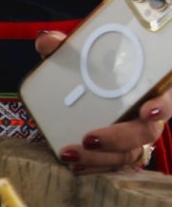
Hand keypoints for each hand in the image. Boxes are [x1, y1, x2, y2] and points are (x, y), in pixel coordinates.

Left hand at [34, 31, 167, 171]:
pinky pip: (113, 165)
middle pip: (145, 132)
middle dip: (118, 138)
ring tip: (70, 153)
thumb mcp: (82, 56)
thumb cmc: (95, 69)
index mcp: (148, 87)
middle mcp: (147, 115)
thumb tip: (46, 40)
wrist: (90, 87)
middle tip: (88, 138)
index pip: (165, 97)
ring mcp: (136, 137)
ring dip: (100, 158)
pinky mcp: (121, 151)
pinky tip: (74, 165)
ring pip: (128, 154)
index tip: (146, 110)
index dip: (161, 106)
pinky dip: (94, 166)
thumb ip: (66, 48)